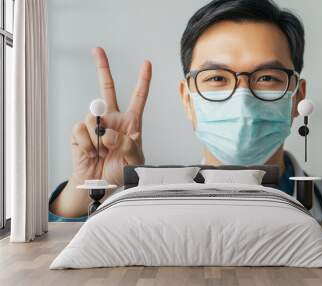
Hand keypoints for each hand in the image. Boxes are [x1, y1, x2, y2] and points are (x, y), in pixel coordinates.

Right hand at [71, 47, 151, 185]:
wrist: (101, 184)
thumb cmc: (122, 171)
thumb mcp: (135, 160)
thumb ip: (128, 145)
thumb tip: (109, 133)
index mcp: (130, 122)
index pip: (138, 98)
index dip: (143, 81)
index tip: (146, 64)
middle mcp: (112, 119)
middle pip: (107, 89)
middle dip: (102, 68)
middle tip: (98, 50)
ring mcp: (95, 125)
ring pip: (92, 117)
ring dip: (98, 138)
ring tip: (102, 153)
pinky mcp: (80, 134)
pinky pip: (80, 130)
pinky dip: (87, 144)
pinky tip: (91, 153)